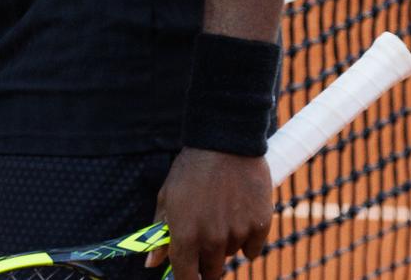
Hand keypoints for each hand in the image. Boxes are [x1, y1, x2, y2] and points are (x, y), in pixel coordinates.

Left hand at [148, 148, 272, 279]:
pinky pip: (253, 249)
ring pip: (230, 255)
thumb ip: (160, 234)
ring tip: (219, 215)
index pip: (185, 276)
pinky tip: (238, 218)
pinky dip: (246, 240)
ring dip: (224, 245)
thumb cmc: (190, 170)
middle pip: (211, 271)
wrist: (225, 145)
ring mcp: (237, 234)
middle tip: (203, 243)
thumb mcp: (167, 198)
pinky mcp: (260, 226)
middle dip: (205, 264)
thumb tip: (151, 265)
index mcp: (184, 234)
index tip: (186, 278)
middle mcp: (211, 239)